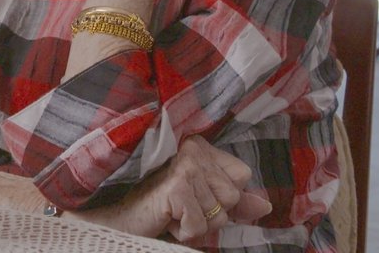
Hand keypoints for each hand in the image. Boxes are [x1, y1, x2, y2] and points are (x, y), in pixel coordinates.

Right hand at [64, 135, 270, 242]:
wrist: (112, 217)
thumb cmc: (154, 209)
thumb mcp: (199, 204)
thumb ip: (232, 203)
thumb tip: (266, 206)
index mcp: (199, 146)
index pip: (241, 177)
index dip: (221, 198)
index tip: (190, 197)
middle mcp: (193, 148)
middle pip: (233, 198)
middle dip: (209, 215)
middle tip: (176, 207)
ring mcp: (185, 165)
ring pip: (220, 215)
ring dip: (195, 225)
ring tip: (168, 212)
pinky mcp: (177, 185)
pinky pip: (202, 226)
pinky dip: (184, 232)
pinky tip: (163, 218)